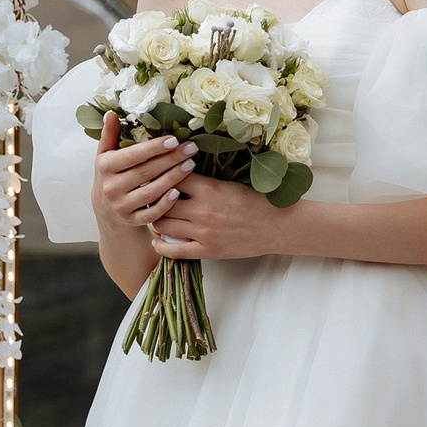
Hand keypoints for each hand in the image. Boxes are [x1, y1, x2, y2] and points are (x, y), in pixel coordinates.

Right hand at [94, 112, 199, 229]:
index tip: (174, 139)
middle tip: (191, 149)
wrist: (106, 209)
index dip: (154, 148)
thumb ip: (110, 134)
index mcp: (105, 166)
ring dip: (173, 178)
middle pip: (145, 172)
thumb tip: (111, 113)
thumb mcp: (106, 154)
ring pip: (151, 192)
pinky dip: (165, 204)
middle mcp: (111, 188)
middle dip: (170, 159)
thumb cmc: (111, 174)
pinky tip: (179, 192)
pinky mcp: (132, 220)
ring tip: (190, 165)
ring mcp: (121, 206)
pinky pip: (152, 213)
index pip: (132, 155)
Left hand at [148, 173, 282, 259]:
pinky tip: (158, 240)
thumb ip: (204, 182)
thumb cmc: (256, 202)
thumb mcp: (229, 184)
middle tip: (149, 198)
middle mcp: (202, 209)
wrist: (277, 226)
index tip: (157, 177)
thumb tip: (178, 175)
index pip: (172, 178)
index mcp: (209, 188)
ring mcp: (203, 232)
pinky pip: (174, 251)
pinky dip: (161, 246)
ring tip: (155, 217)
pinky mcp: (207, 251)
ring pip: (164, 225)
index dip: (162, 176)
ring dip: (156, 221)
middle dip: (154, 199)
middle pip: (163, 202)